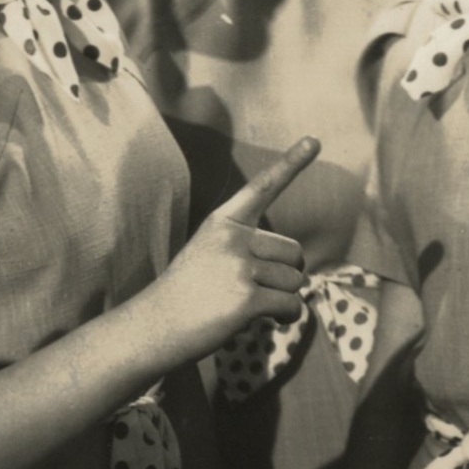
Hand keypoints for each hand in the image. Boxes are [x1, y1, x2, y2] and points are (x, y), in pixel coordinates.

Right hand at [142, 138, 316, 365]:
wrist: (153, 327)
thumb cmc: (187, 294)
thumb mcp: (210, 253)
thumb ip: (247, 248)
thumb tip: (298, 270)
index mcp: (223, 222)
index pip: (263, 188)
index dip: (291, 164)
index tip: (314, 140)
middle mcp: (233, 239)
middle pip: (294, 252)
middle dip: (287, 274)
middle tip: (259, 288)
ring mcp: (239, 268)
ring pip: (296, 282)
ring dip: (283, 299)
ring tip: (251, 307)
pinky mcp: (247, 299)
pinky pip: (291, 306)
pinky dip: (286, 317)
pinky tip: (268, 322)